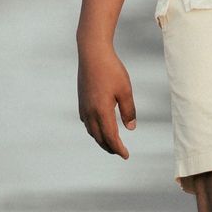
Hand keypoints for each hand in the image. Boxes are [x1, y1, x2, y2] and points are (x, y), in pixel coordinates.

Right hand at [77, 42, 136, 158]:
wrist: (92, 55)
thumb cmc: (112, 71)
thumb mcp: (125, 90)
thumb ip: (128, 110)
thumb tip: (130, 128)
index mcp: (102, 111)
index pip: (111, 137)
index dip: (118, 148)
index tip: (126, 156)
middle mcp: (90, 113)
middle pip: (99, 137)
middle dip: (110, 147)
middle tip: (120, 152)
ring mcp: (84, 107)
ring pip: (92, 131)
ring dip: (101, 139)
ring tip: (111, 143)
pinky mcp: (81, 102)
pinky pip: (87, 123)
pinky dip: (94, 130)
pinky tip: (100, 128)